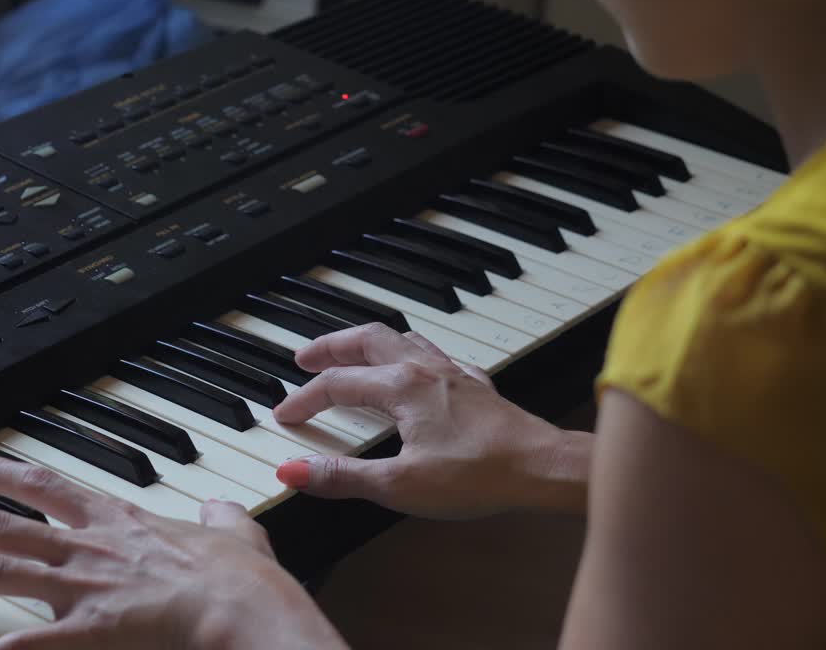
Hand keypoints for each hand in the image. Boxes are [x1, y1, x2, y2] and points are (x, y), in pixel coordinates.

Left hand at [0, 454, 346, 649]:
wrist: (243, 605)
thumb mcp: (236, 533)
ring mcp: (82, 587)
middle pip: (1, 528)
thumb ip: (220, 518)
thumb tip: (218, 510)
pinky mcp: (87, 629)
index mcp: (119, 522)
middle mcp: (89, 548)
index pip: (45, 486)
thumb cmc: (241, 576)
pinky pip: (23, 641)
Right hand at [272, 323, 591, 518]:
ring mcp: (453, 374)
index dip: (304, 399)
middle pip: (367, 339)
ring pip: (401, 339)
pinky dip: (409, 353)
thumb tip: (293, 470)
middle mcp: (425, 370)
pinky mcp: (475, 386)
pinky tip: (415, 368)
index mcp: (401, 386)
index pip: (337, 384)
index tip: (285, 415)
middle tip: (305, 357)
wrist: (540, 468)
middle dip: (331, 346)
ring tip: (351, 352)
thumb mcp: (399, 485)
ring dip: (368, 342)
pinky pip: (433, 354)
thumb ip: (342, 477)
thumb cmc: (479, 475)